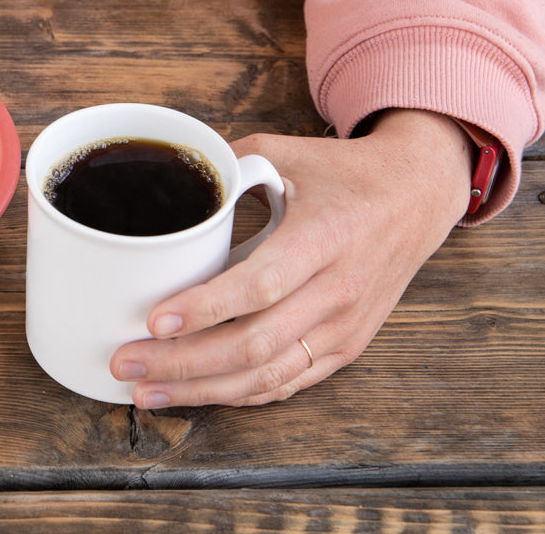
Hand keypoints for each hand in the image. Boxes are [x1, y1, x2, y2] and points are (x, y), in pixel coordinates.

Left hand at [110, 109, 471, 406]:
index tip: (154, 320)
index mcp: (324, 237)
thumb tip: (167, 172)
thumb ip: (226, 164)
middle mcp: (338, 289)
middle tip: (126, 362)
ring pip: (269, 374)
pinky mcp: (347, 345)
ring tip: (147, 391)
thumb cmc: (346, 173)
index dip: (205, 308)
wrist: (419, 197)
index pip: (260, 284)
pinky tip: (198, 393)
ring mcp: (345, 325)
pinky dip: (241, 393)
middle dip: (184, 362)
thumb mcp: (288, 152)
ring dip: (203, 389)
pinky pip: (290, 382)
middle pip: (255, 343)